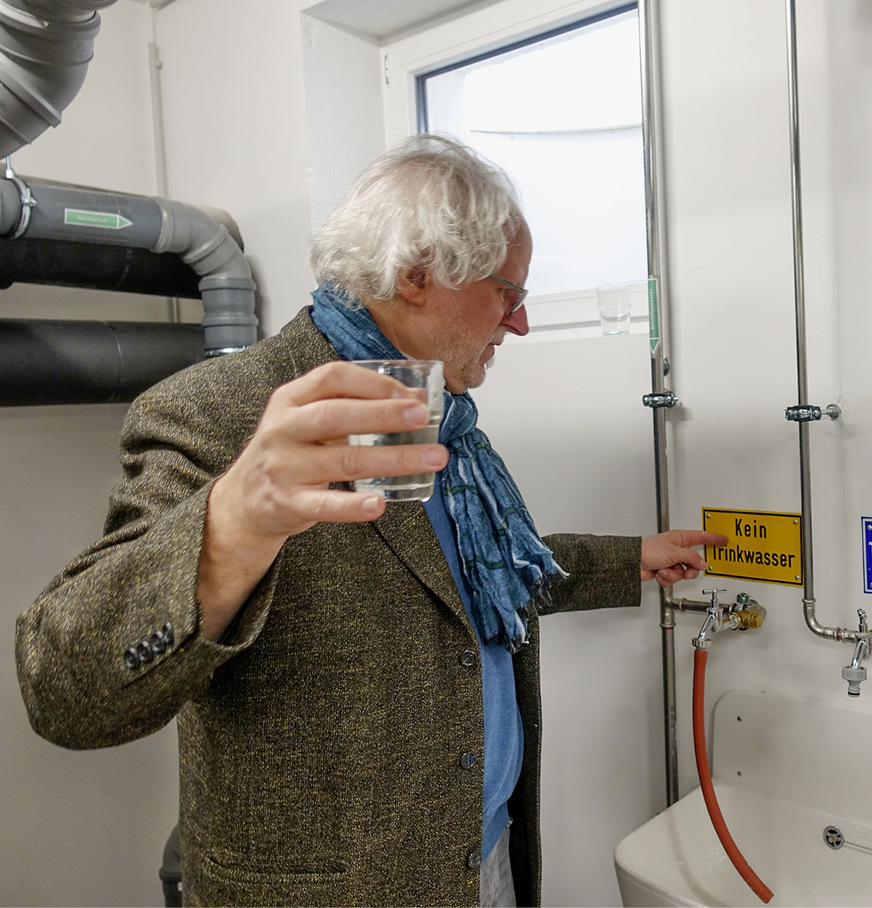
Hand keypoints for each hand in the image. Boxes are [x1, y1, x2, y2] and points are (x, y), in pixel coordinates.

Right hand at [197, 362, 447, 637]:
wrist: (243, 501)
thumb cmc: (289, 453)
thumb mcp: (305, 419)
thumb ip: (350, 406)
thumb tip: (414, 400)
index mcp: (290, 399)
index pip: (331, 377)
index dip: (373, 383)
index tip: (408, 393)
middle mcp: (283, 429)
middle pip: (335, 416)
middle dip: (383, 414)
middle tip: (421, 417)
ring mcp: (283, 467)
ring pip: (342, 461)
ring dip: (391, 459)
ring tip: (431, 458)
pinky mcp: (288, 502)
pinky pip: (324, 504)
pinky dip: (353, 506)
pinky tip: (380, 503)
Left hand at [640, 530, 728, 587]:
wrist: (632, 562)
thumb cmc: (648, 550)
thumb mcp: (674, 552)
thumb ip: (691, 558)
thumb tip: (702, 563)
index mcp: (680, 539)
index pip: (701, 537)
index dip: (713, 539)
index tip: (723, 540)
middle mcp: (676, 549)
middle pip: (694, 562)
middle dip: (689, 569)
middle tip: (686, 570)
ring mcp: (670, 561)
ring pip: (683, 573)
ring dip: (674, 575)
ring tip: (665, 570)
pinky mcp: (664, 571)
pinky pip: (673, 579)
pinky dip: (666, 579)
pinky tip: (659, 573)